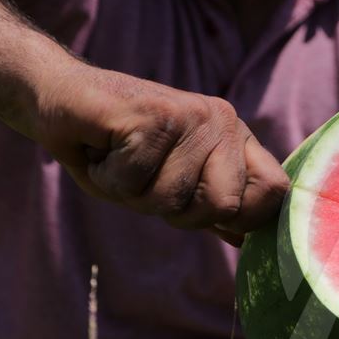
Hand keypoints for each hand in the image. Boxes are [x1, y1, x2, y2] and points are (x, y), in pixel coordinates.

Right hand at [33, 61, 288, 244]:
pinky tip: (102, 150)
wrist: (62, 97)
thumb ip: (210, 205)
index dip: (247, 219)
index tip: (210, 219)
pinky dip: (107, 178)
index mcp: (235, 139)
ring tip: (120, 162)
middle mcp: (222, 122)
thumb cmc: (118, 149)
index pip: (276, 190)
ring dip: (133, 194)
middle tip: (148, 183)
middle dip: (177, 213)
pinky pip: (133, 181)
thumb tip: (247, 240)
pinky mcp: (153, 113)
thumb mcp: (172, 182)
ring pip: (172, 199)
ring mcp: (190, 115)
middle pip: (224, 206)